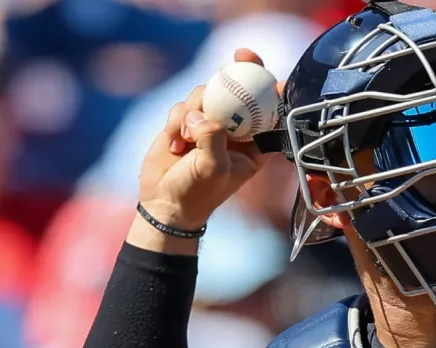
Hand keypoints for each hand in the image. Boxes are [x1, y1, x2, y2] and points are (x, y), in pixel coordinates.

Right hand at [135, 48, 272, 239]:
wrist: (166, 202)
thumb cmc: (198, 192)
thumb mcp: (213, 169)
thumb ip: (213, 140)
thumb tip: (203, 118)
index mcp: (253, 144)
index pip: (267, 110)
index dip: (270, 87)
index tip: (269, 72)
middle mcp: (234, 130)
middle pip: (238, 90)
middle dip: (239, 71)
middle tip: (240, 56)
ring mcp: (209, 124)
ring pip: (207, 95)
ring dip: (194, 111)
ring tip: (186, 139)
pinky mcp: (186, 122)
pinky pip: (183, 107)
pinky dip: (176, 121)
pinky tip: (174, 145)